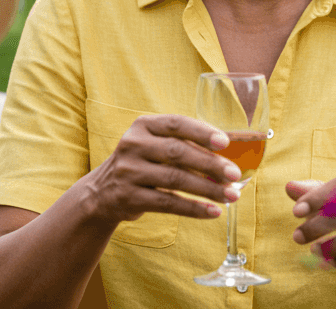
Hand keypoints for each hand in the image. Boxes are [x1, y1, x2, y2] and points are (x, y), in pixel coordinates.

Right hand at [81, 115, 239, 225]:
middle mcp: (133, 145)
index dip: (202, 132)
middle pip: (178, 152)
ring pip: (175, 180)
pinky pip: (168, 203)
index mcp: (143, 126)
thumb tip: (226, 158)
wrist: (101, 193)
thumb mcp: (153, 145)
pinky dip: (194, 208)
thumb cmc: (141, 164)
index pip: (176, 124)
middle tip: (235, 174)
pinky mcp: (130, 198)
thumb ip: (182, 145)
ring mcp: (129, 172)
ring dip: (208, 189)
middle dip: (210, 164)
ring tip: (231, 195)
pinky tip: (213, 211)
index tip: (225, 143)